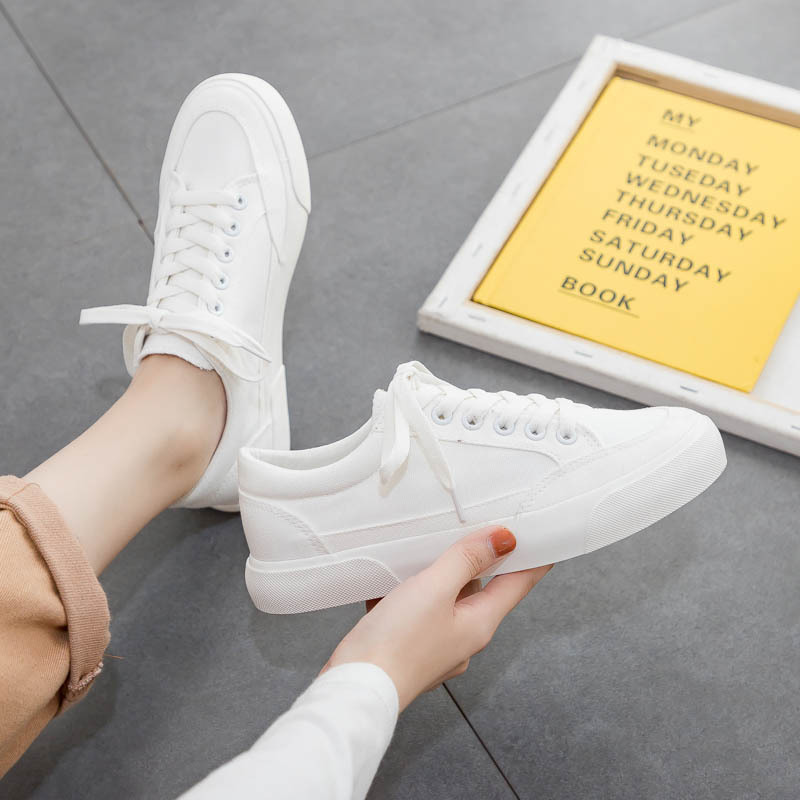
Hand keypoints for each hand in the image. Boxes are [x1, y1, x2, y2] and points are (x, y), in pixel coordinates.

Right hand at [320, 526, 552, 710]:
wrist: (353, 690)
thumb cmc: (395, 641)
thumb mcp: (434, 588)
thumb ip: (468, 559)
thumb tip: (505, 539)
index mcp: (479, 623)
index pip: (517, 584)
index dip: (532, 558)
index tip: (543, 535)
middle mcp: (464, 637)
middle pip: (482, 589)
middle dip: (480, 559)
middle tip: (479, 526)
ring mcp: (437, 645)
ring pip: (447, 599)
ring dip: (439, 575)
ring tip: (427, 547)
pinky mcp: (411, 648)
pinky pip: (420, 611)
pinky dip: (410, 592)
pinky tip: (392, 580)